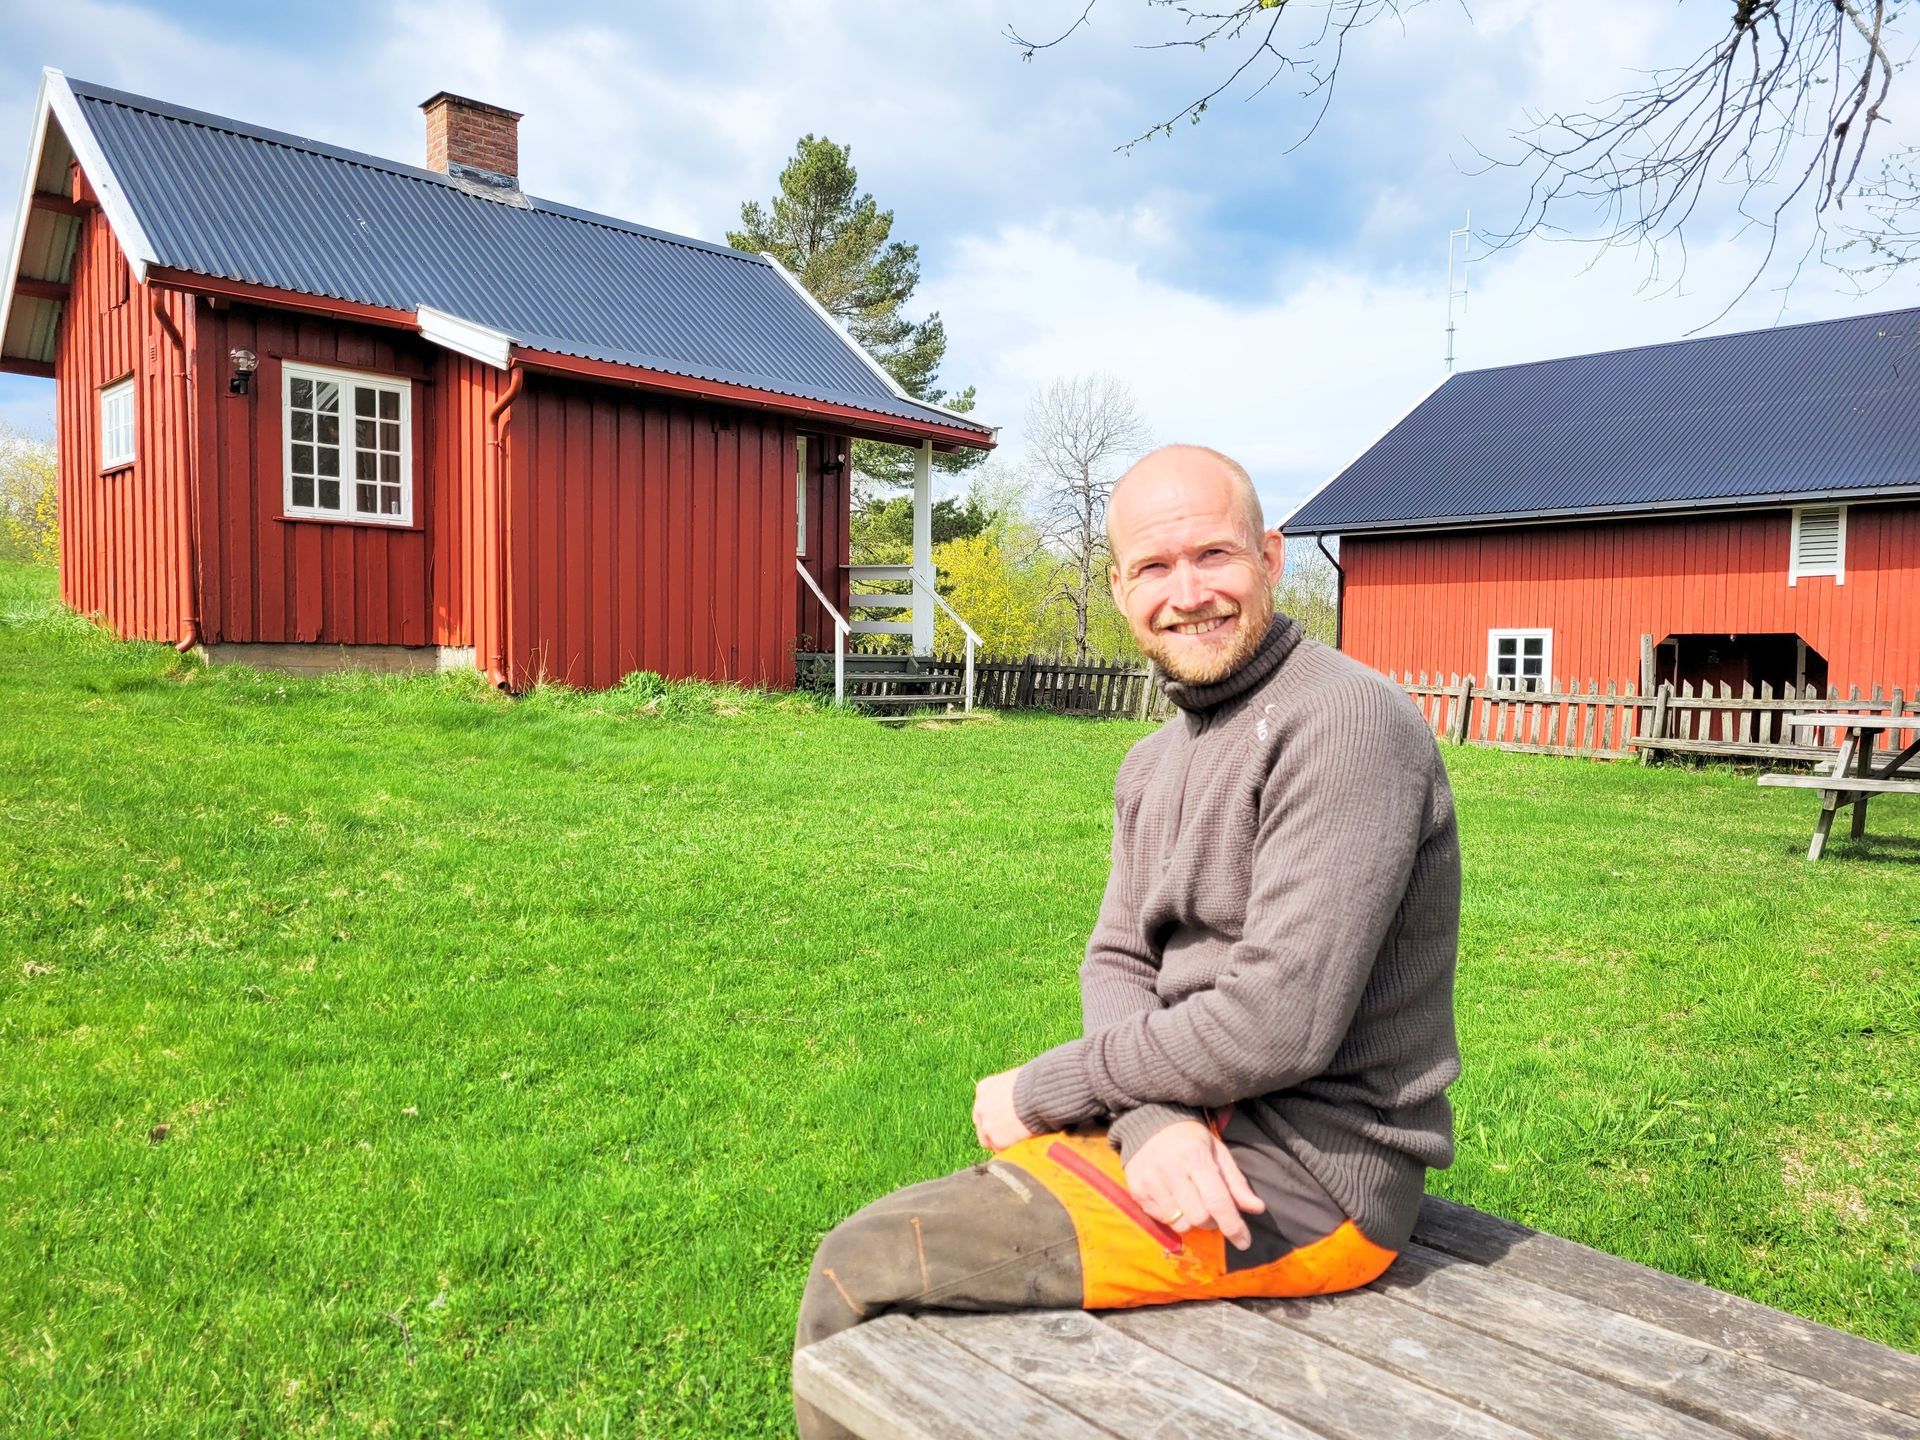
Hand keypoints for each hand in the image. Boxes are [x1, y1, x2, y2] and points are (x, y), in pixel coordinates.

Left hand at [972, 1067, 1035, 1150]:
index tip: (1003, 1118)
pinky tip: (1022, 1145)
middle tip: (1008, 1133)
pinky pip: (1001, 1150)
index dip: (993, 1114)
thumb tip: (1018, 1097)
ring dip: (1000, 1142)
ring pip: (988, 1141)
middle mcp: (981, 1108)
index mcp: (984, 1088)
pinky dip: (1011, 1149)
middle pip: (982, 1124)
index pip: (983, 1106)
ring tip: (1016, 1142)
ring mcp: (987, 1126)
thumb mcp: (1015, 1078)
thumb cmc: (1034, 1083)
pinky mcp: (998, 1141)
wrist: (1040, 1096)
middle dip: (993, 1129)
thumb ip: (1009, 1090)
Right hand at [1124, 1120, 1265, 1249]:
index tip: (1244, 1241)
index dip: (1233, 1225)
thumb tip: (1257, 1209)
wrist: (1149, 1125)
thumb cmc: (1190, 1140)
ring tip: (1193, 1205)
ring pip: (1180, 1223)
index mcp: (1195, 1157)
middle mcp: (1170, 1170)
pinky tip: (1175, 1201)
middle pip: (1199, 1217)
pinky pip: (1162, 1220)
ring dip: (1193, 1221)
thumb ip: (1236, 1183)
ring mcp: (1150, 1182)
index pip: (1217, 1200)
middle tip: (1213, 1210)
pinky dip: (1174, 1218)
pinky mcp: (1137, 1191)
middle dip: (1212, 1222)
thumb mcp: (1218, 1153)